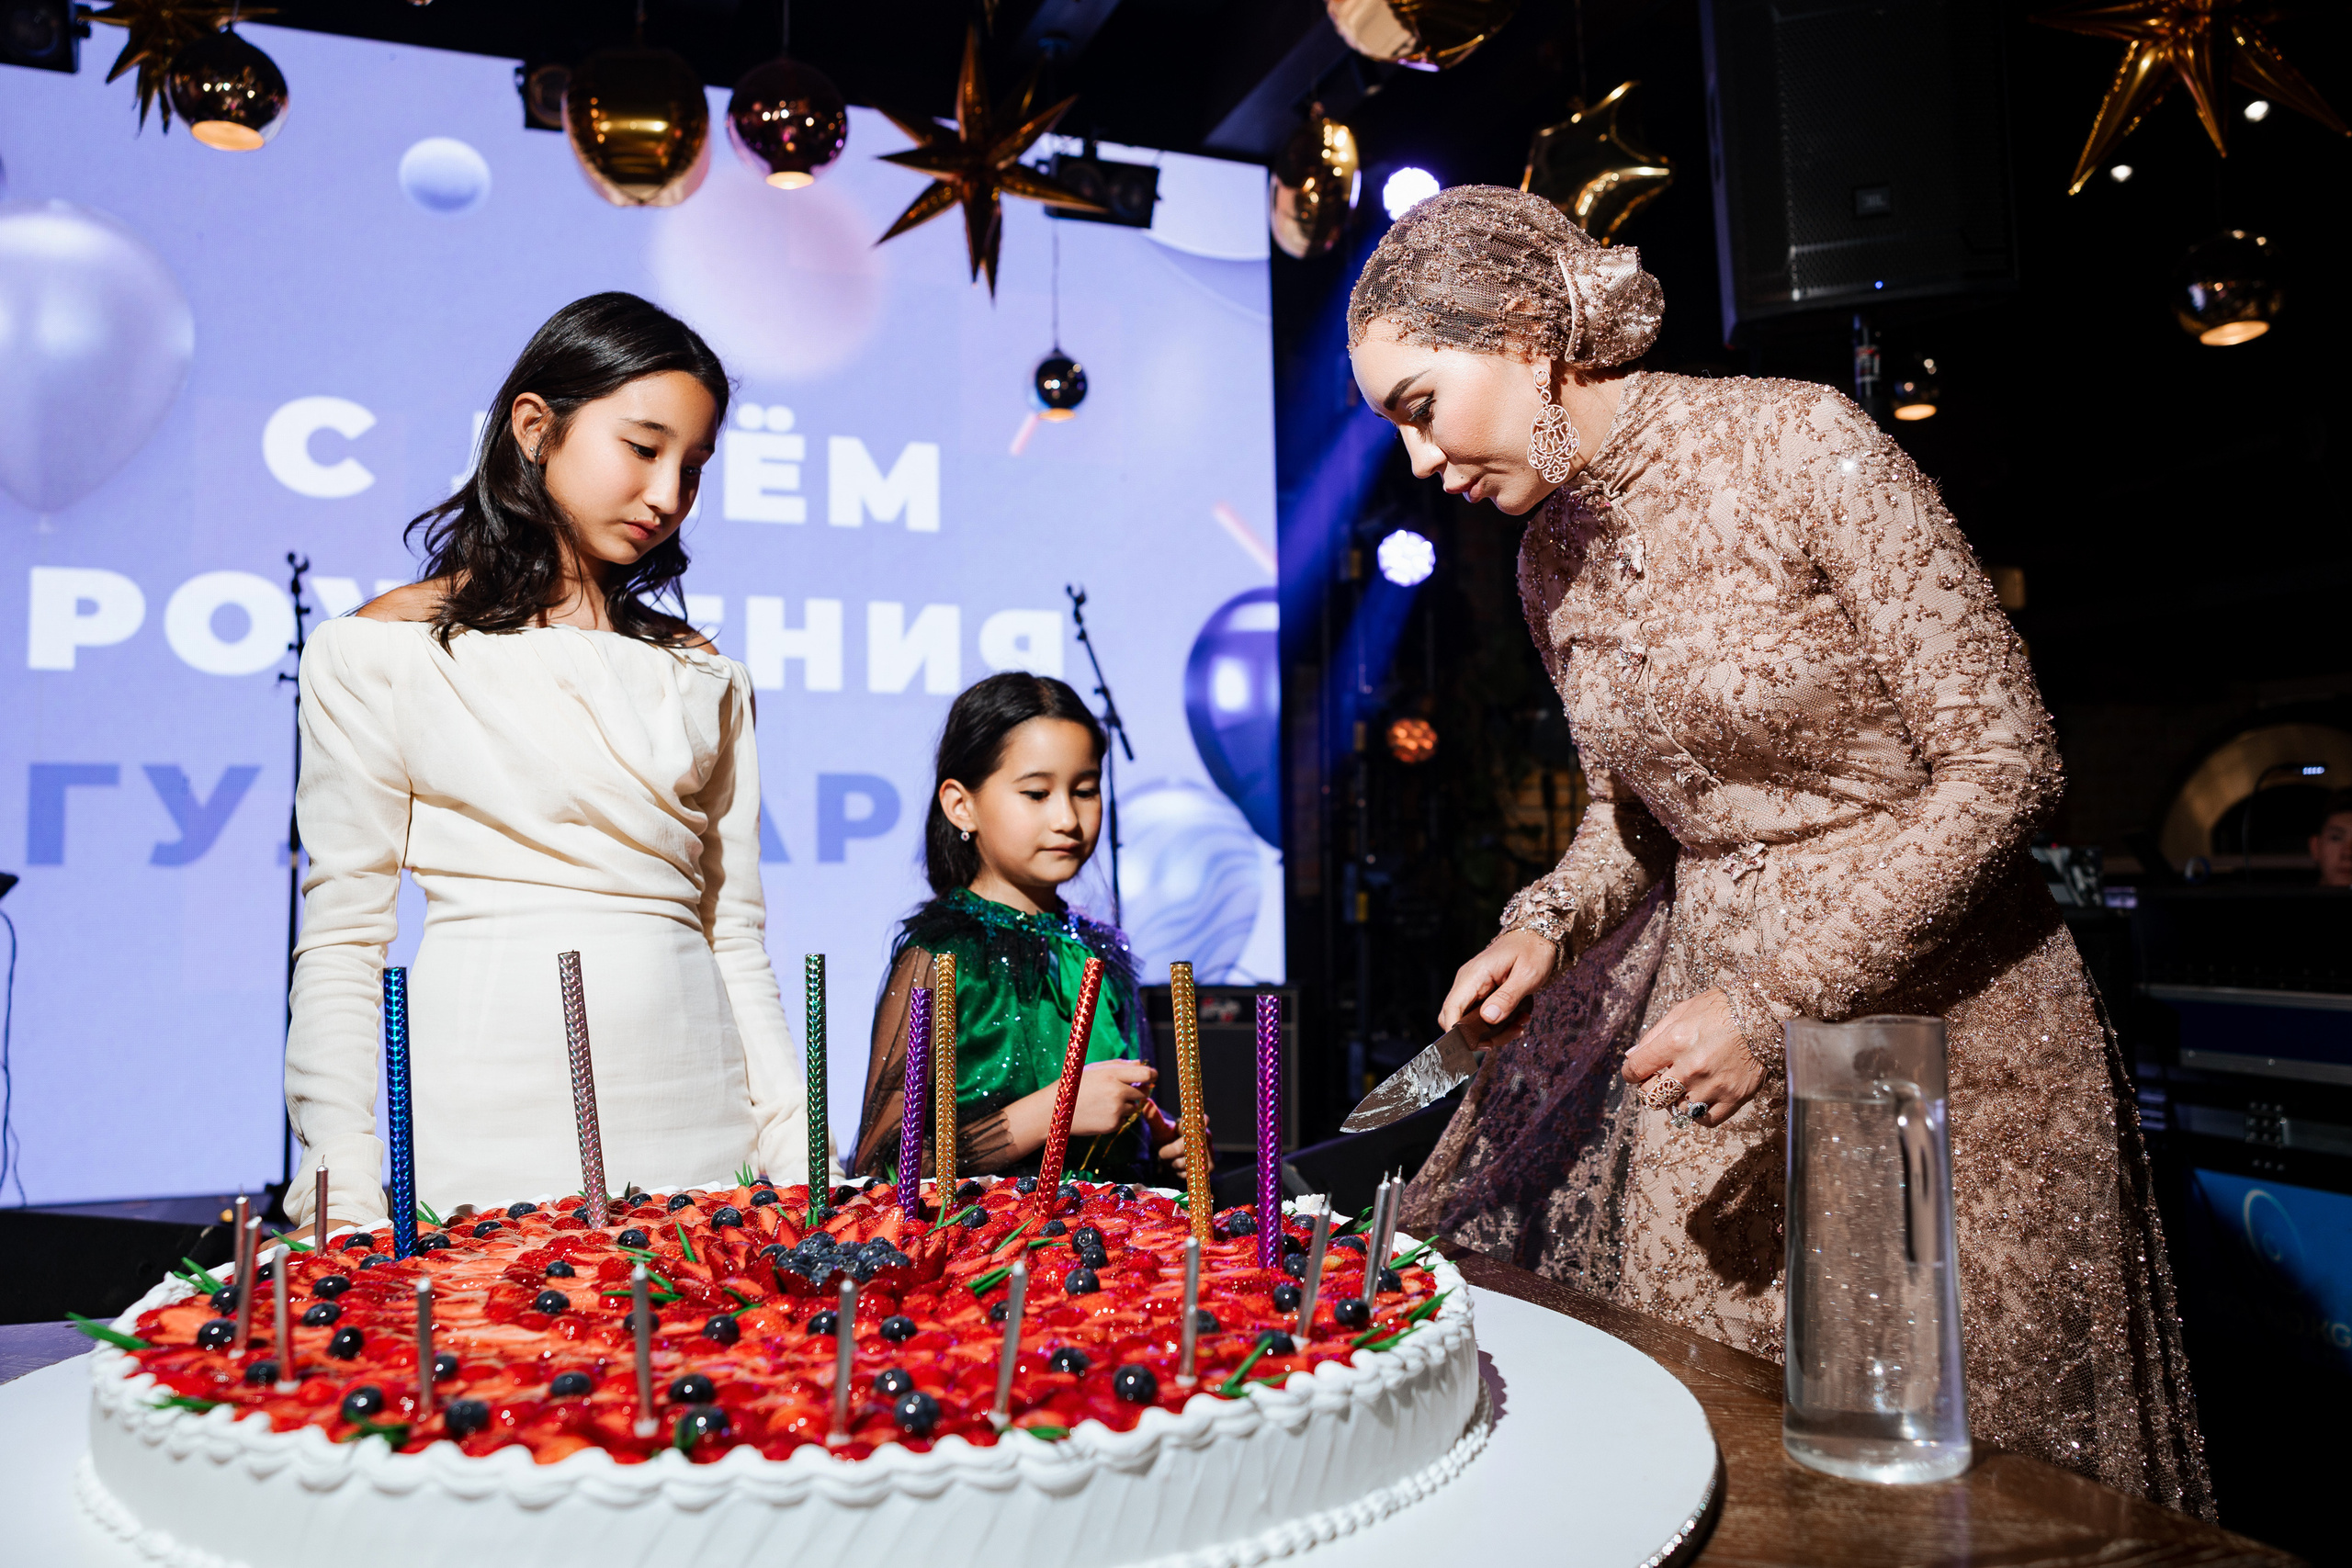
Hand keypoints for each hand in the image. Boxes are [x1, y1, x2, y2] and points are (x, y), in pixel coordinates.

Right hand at [1069, 1059, 1155, 1136]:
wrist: (1054, 1110)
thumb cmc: (1074, 1086)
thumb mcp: (1094, 1069)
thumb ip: (1119, 1065)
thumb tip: (1141, 1063)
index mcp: (1112, 1075)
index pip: (1145, 1074)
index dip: (1152, 1075)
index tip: (1151, 1076)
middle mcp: (1117, 1092)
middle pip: (1144, 1092)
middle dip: (1139, 1091)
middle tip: (1124, 1090)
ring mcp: (1116, 1110)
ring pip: (1134, 1107)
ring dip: (1126, 1104)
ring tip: (1103, 1102)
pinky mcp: (1113, 1125)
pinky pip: (1124, 1119)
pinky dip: (1117, 1117)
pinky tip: (1100, 1113)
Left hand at [1149, 1100, 1209, 1177]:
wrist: (1171, 1160)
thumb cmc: (1167, 1140)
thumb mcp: (1160, 1131)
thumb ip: (1154, 1118)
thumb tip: (1146, 1101)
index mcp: (1197, 1123)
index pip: (1202, 1119)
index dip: (1190, 1125)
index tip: (1179, 1129)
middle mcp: (1207, 1136)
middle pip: (1193, 1142)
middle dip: (1174, 1150)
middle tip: (1162, 1153)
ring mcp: (1210, 1152)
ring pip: (1192, 1160)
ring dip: (1176, 1163)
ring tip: (1171, 1160)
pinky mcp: (1209, 1168)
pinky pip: (1193, 1172)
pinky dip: (1181, 1173)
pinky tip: (1177, 1169)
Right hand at [1438, 928, 1560, 1044]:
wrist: (1537, 934)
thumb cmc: (1534, 950)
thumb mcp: (1527, 975)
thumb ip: (1508, 998)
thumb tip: (1488, 1018)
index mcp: (1475, 975)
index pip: (1451, 1009)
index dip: (1458, 1032)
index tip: (1480, 1045)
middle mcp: (1468, 981)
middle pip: (1455, 1018)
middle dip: (1479, 1036)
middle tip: (1506, 1036)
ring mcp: (1473, 986)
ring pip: (1469, 1020)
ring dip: (1493, 1031)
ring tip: (1519, 1026)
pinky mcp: (1481, 991)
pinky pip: (1480, 1013)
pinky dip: (1498, 1023)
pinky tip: (1517, 1019)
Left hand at [1620, 988, 1762, 1128]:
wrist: (1765, 1015)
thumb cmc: (1722, 1009)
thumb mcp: (1683, 1011)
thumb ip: (1654, 1035)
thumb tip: (1632, 1057)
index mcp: (1675, 1041)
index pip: (1636, 1069)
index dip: (1630, 1073)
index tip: (1635, 1073)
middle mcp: (1691, 1067)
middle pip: (1652, 1094)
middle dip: (1650, 1088)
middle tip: (1660, 1079)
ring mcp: (1712, 1085)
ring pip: (1677, 1110)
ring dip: (1675, 1101)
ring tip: (1684, 1087)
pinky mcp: (1733, 1098)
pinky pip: (1705, 1120)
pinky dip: (1698, 1113)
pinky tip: (1701, 1099)